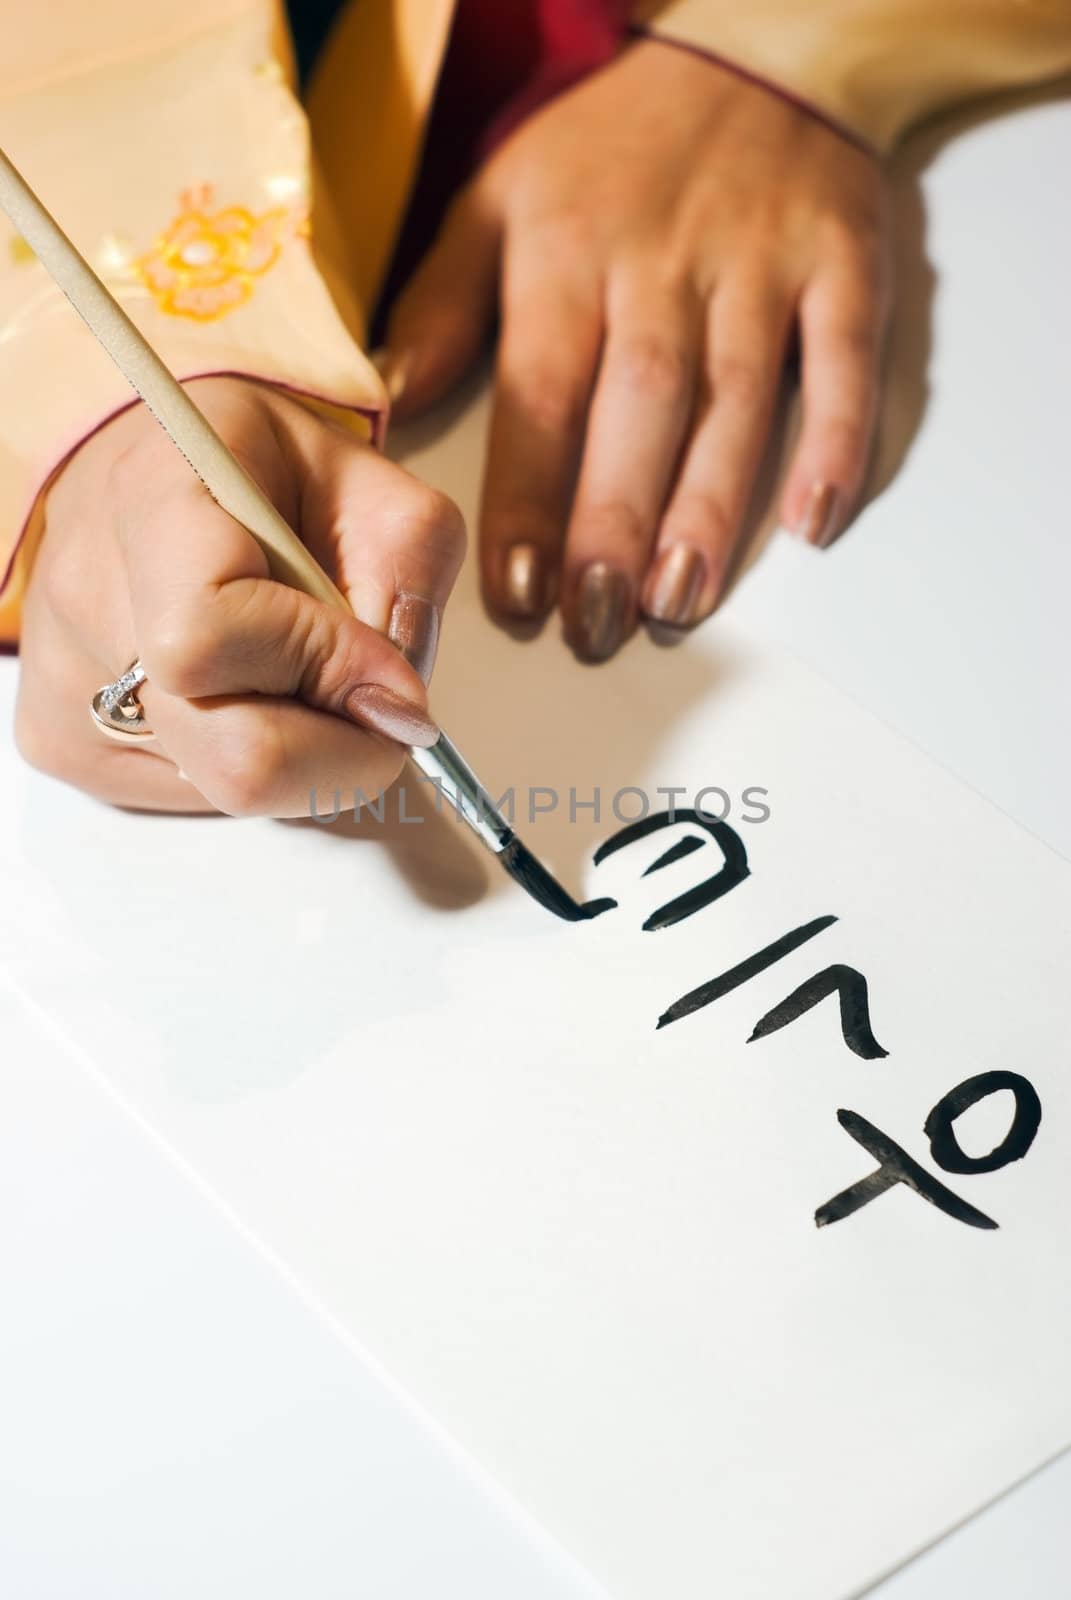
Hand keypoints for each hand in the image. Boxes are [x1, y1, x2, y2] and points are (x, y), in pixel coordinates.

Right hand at [15, 377, 464, 812]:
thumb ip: (407, 581)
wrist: (148, 473)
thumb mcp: (370, 485)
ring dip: (299, 750)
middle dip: (339, 746)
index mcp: (152, 502)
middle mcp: (87, 600)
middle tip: (369, 698)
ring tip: (292, 670)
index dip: (325, 671)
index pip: (214, 638)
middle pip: (230, 755)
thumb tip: (396, 714)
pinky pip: (193, 796)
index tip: (388, 670)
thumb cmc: (259, 472)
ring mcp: (61, 684)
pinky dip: (250, 758)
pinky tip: (246, 691)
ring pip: (224, 789)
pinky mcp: (65, 744)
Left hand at [382, 40, 890, 658]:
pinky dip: (837, 439)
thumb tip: (384, 401)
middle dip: (616, 525)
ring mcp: (760, 267)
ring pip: (735, 399)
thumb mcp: (497, 196)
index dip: (529, 500)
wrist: (751, 47)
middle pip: (640, 410)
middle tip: (599, 624)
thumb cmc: (609, 145)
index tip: (519, 595)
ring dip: (711, 507)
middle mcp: (662, 267)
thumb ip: (441, 304)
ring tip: (680, 601)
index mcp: (567, 255)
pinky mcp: (841, 265)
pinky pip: (844, 359)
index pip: (541, 395)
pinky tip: (815, 521)